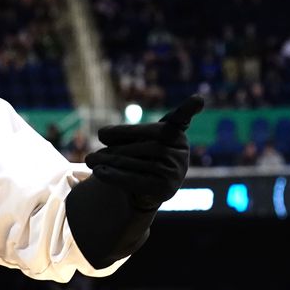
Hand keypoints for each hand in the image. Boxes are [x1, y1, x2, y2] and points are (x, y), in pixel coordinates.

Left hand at [84, 95, 203, 209]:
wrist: (145, 188)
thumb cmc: (139, 155)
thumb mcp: (133, 140)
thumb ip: (121, 133)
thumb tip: (104, 133)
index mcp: (176, 132)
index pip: (179, 119)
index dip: (189, 109)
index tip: (198, 99)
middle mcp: (181, 151)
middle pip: (144, 144)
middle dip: (115, 147)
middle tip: (90, 152)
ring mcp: (176, 171)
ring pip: (136, 162)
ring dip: (108, 161)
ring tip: (90, 160)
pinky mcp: (166, 189)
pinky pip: (135, 179)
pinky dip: (114, 175)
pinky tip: (98, 172)